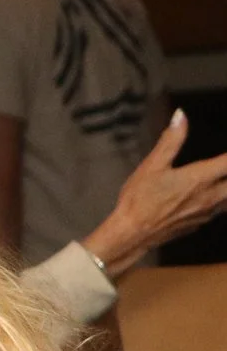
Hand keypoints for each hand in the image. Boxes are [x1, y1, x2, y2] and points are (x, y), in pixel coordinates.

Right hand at [80, 110, 226, 276]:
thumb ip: (171, 140)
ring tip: (221, 180)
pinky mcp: (200, 223)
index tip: (226, 154)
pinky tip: (214, 197)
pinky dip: (222, 201)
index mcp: (200, 178)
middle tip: (223, 166)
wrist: (132, 234)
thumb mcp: (152, 166)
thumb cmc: (139, 199)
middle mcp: (211, 195)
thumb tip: (180, 116)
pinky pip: (220, 210)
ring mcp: (208, 212)